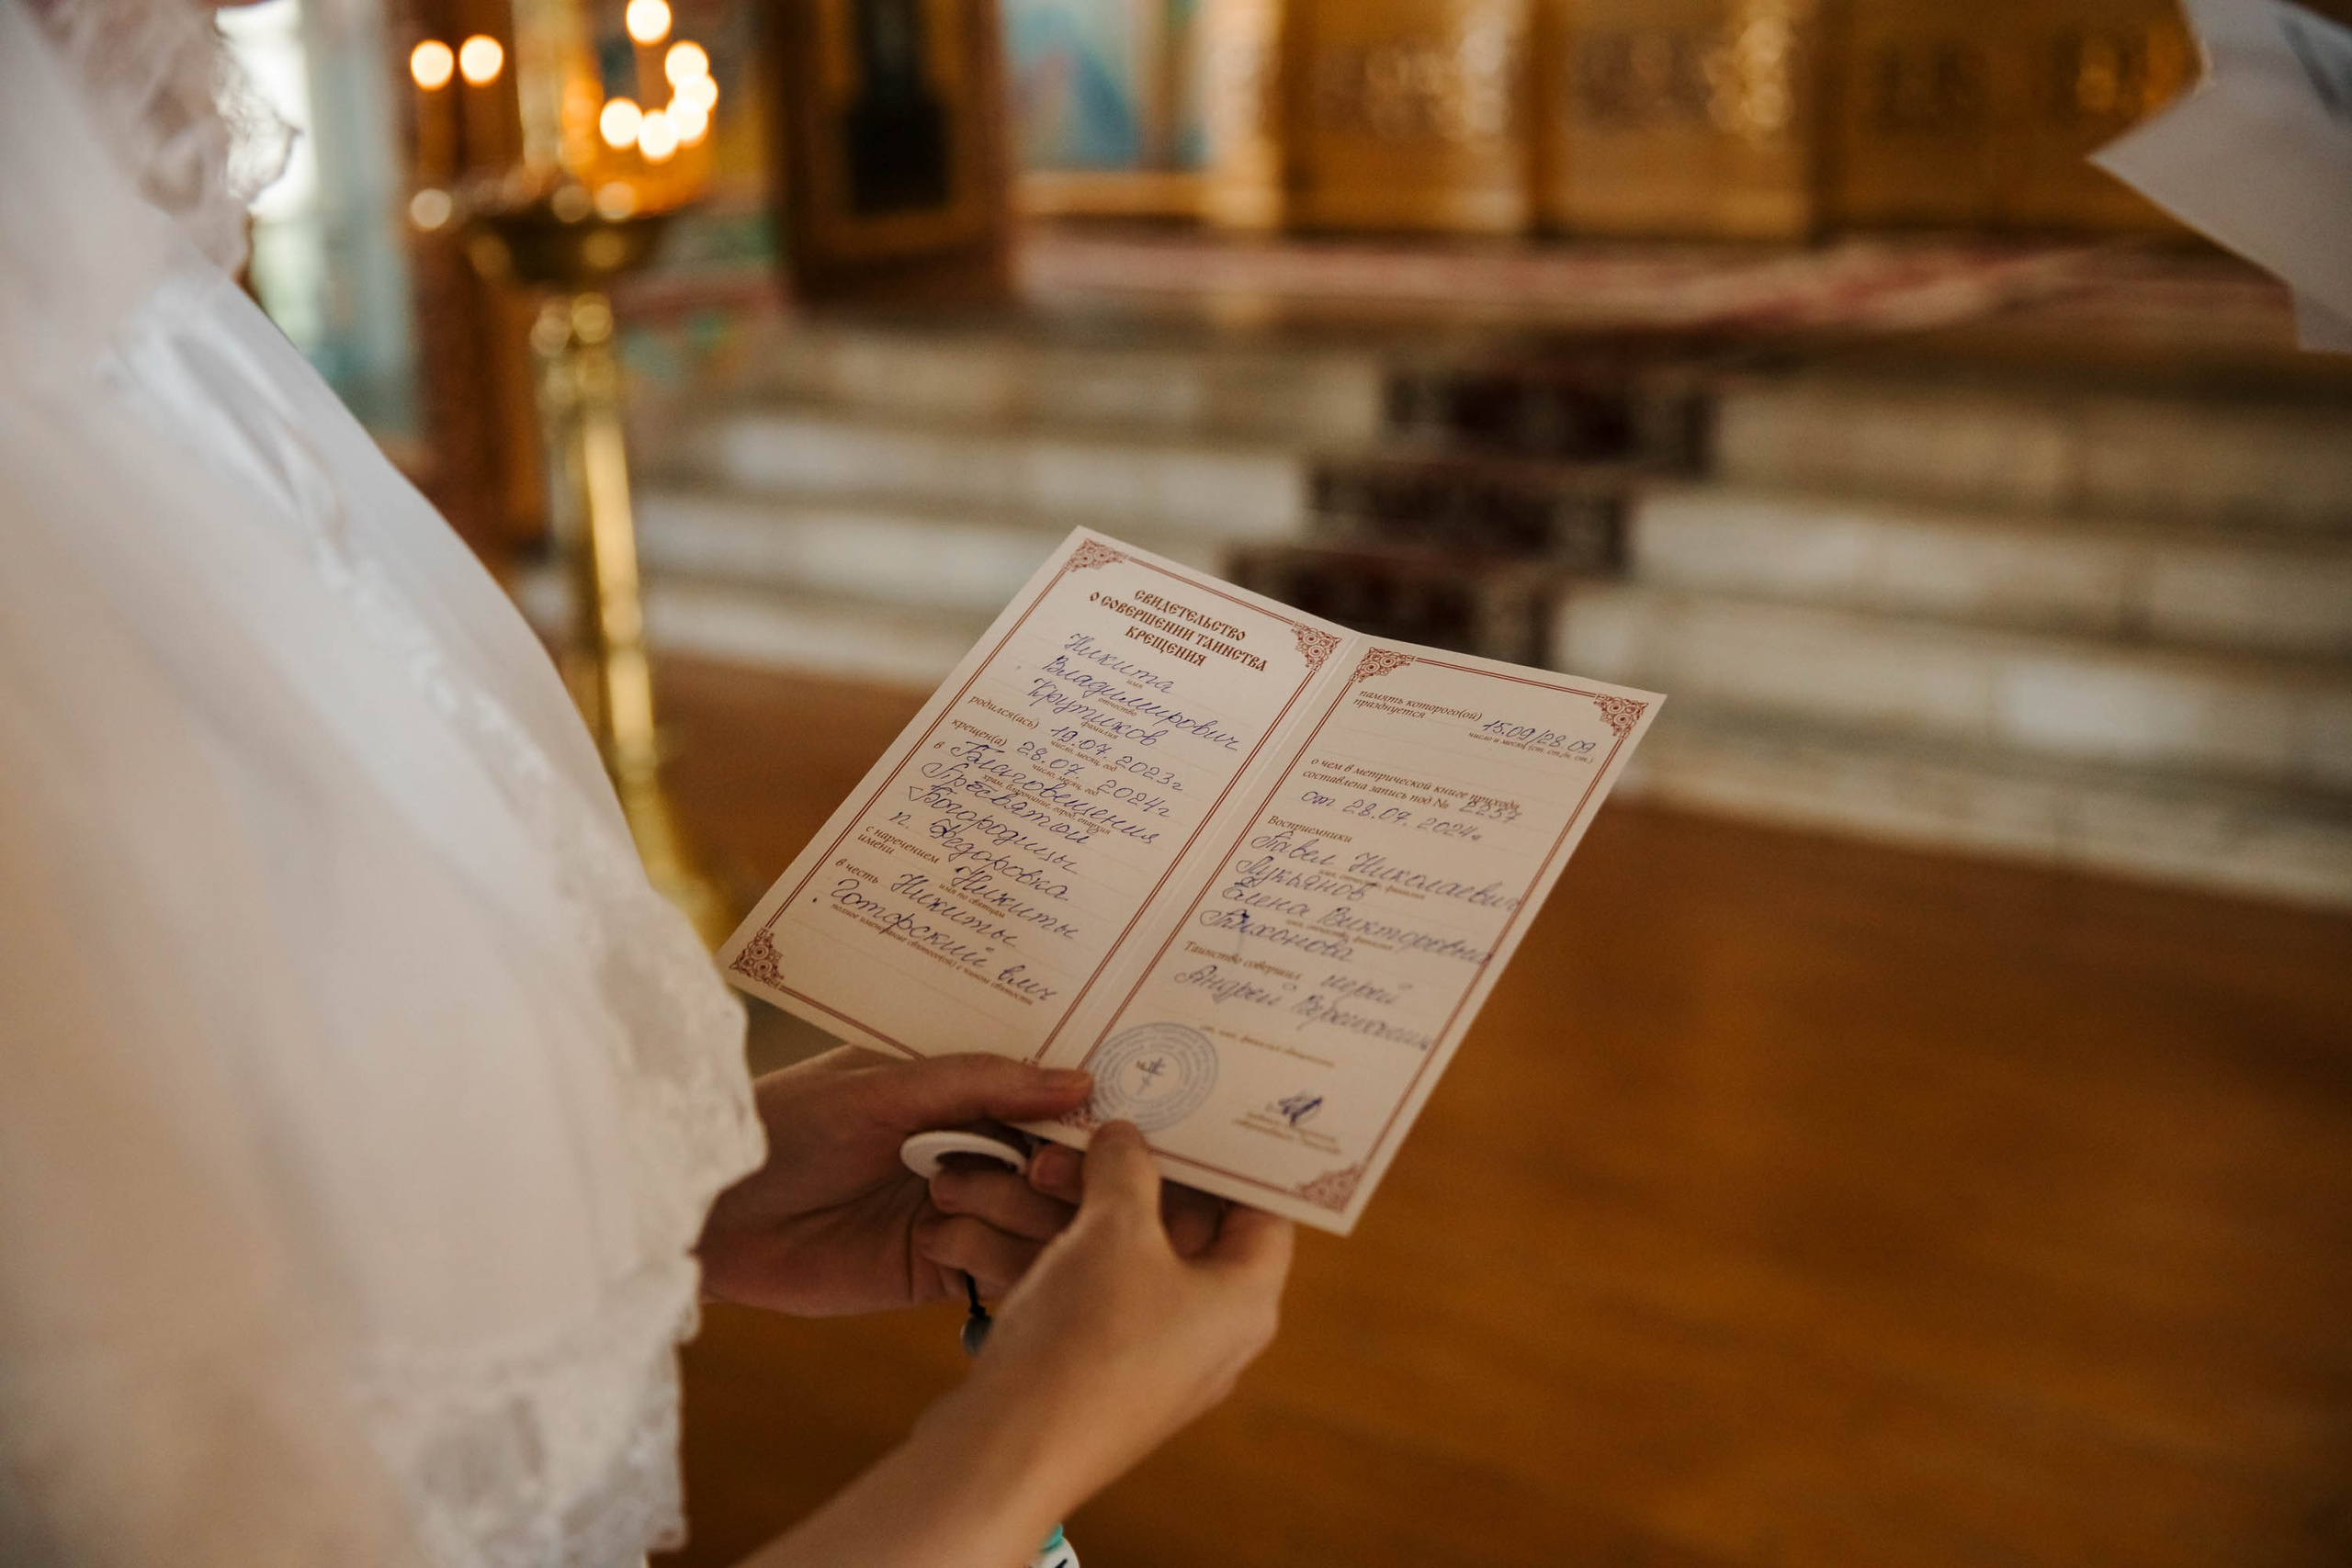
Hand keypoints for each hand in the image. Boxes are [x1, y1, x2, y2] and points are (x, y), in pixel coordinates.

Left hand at [697, 1047, 1092, 1316]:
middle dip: (1056, 1174)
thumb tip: (1082, 1081)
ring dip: (1015, 1215)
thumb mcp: (886, 1086)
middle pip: (1059, 1171)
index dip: (1084, 1118)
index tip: (1111, 1127)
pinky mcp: (938, 1271)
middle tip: (1029, 1170)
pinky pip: (1004, 1272)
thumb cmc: (786, 1123)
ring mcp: (962, 1213)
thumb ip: (983, 1082)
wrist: (711, 1209)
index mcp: (962, 1094)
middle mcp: (973, 1152)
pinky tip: (947, 1244)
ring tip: (947, 1199)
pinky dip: (996, 1261)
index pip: (1050, 1103)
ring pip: (1042, 1224)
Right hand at [936, 1122, 1295, 1507]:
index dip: (1229, 1160)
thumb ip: (1127, 1168)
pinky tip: (1022, 1214)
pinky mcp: (1103, 1375)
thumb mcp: (1113, 1228)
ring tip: (1039, 1167)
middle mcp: (1211, 1334)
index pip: (1261, 1210)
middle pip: (1187, 1229)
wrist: (1010, 1452)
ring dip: (1087, 1208)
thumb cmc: (1086, 1338)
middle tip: (1099, 1130)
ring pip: (1130, 1258)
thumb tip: (1126, 1139)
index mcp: (1245, 1300)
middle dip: (1136, 1175)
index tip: (1198, 1114)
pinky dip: (1065, 1251)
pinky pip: (1094, 1294)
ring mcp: (1155, 1359)